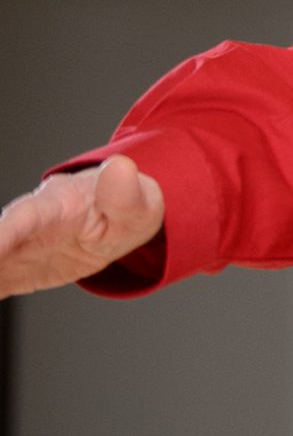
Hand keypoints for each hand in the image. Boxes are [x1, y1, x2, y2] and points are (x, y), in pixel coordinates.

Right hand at [0, 156, 165, 295]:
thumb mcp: (137, 202)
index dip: (5, 231)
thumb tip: (121, 167)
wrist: (118, 218)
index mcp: (56, 204)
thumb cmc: (125, 206)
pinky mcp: (15, 268)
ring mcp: (18, 246)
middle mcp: (27, 223)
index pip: (24, 216)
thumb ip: (125, 193)